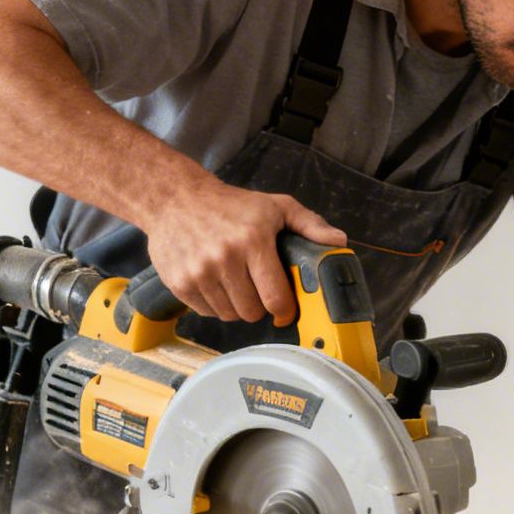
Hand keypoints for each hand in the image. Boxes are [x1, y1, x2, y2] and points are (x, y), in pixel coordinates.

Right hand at [144, 176, 345, 323]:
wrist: (175, 198)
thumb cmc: (230, 205)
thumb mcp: (275, 206)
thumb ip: (310, 225)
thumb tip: (338, 242)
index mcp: (252, 240)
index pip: (275, 298)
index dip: (284, 310)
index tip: (286, 309)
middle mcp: (224, 258)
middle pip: (252, 312)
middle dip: (260, 306)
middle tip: (258, 289)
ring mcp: (199, 273)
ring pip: (230, 316)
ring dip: (237, 306)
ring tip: (237, 283)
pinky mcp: (180, 283)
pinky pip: (207, 312)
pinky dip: (215, 305)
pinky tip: (216, 283)